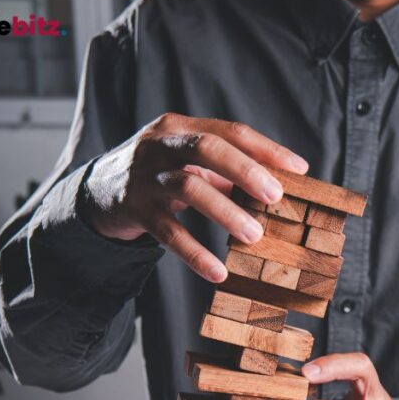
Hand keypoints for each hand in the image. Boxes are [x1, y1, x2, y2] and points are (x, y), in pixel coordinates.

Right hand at [82, 112, 308, 281]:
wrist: (99, 192)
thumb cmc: (161, 175)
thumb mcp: (189, 162)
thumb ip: (226, 170)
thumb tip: (279, 188)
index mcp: (180, 127)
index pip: (230, 131)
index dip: (266, 150)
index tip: (299, 170)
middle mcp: (160, 144)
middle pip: (207, 148)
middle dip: (245, 171)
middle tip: (276, 197)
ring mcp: (144, 176)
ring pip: (189, 188)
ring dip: (226, 212)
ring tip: (255, 236)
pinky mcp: (133, 209)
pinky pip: (168, 233)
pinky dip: (195, 253)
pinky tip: (218, 272)